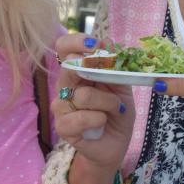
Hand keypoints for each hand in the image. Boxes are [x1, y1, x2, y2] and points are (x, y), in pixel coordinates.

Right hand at [53, 34, 133, 183]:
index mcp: (77, 71)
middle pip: (69, 67)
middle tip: (112, 81)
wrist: (116, 143)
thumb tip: (107, 41)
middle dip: (97, 73)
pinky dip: (98, 119)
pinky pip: (79, 117)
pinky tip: (102, 122)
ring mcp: (61, 106)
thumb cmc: (117, 112)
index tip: (95, 44)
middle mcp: (65, 85)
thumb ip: (114, 66)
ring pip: (83, 95)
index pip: (64, 48)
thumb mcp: (122, 86)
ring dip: (107, 102)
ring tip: (115, 110)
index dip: (76, 41)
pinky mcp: (63, 127)